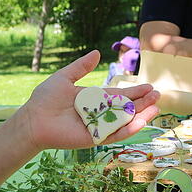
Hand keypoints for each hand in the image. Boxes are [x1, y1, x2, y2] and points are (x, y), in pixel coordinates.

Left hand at [19, 51, 160, 150]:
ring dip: (141, 115)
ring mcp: (98, 127)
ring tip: (155, 107)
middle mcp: (99, 114)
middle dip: (142, 102)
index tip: (149, 87)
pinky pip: (114, 135)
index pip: (119, 95)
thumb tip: (97, 52)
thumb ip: (81, 67)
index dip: (134, 92)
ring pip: (124, 122)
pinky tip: (141, 121)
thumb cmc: (44, 99)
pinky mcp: (94, 139)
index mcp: (94, 100)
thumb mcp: (64, 77)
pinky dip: (128, 129)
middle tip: (158, 95)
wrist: (33, 120)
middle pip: (126, 108)